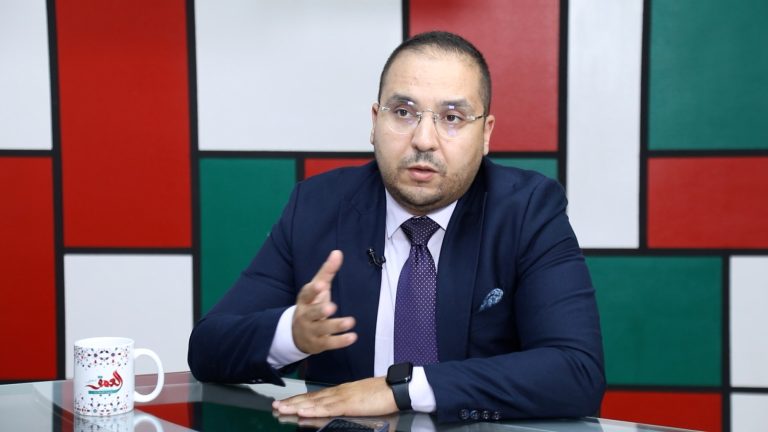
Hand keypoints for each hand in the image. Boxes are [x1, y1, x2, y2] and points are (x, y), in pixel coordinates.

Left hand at [272, 377, 397, 417]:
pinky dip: (313, 410)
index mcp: (341, 391)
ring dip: (296, 406)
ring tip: (281, 408)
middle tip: (275, 405)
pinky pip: (327, 408)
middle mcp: (338, 392)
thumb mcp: (361, 398)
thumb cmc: (382, 394)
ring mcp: (342, 397)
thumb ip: (348, 402)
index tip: (287, 402)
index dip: (300, 399)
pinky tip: (302, 412)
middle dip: (292, 402)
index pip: (316, 396)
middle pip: (311, 398)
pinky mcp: (348, 404)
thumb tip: (339, 408)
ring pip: (314, 402)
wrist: (395, 388)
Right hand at [293, 250, 356, 353]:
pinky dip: (341, 341)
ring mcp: (311, 331)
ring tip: (350, 321)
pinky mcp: (319, 343)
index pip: (307, 294)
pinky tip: (353, 337)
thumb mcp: (317, 287)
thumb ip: (327, 271)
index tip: (321, 284)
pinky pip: (330, 343)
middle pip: (312, 313)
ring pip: (322, 329)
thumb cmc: (311, 304)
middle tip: (332, 306)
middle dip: (321, 310)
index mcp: (305, 300)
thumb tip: (338, 252)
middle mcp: (305, 315)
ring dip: (336, 325)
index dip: (313, 290)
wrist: (296, 334)